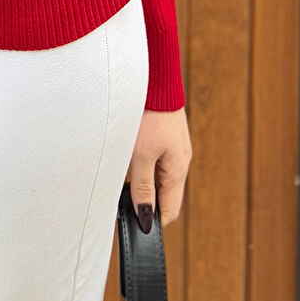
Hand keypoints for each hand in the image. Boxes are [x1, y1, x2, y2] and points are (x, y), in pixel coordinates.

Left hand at [127, 106, 191, 232]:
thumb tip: (146, 220)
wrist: (154, 79)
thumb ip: (143, 188)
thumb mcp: (141, 156)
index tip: (131, 221)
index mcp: (178, 170)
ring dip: (139, 178)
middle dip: (142, 198)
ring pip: (156, 175)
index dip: (151, 220)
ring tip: (121, 169)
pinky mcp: (164, 134)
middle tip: (119, 195)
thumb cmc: (147, 116)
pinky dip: (140, 161)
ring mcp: (173, 146)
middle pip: (163, 193)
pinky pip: (153, 158)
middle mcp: (180, 160)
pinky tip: (125, 153)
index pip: (170, 210)